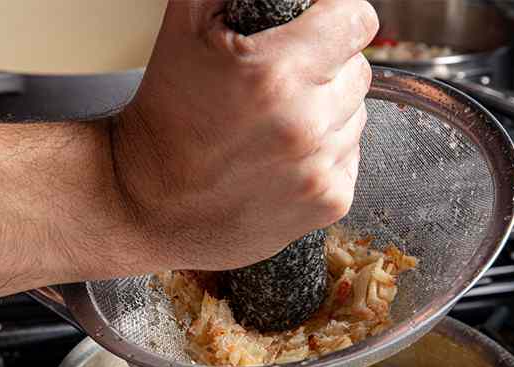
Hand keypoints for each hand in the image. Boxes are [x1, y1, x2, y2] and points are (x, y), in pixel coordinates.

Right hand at [108, 0, 377, 270]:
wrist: (153, 202)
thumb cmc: (168, 115)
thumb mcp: (188, 25)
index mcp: (277, 73)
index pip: (357, 21)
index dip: (340, 12)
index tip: (324, 18)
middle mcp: (306, 124)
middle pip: (360, 68)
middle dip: (330, 63)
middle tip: (285, 75)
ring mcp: (321, 168)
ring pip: (357, 114)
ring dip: (328, 108)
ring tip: (279, 118)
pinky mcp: (330, 201)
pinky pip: (352, 155)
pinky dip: (328, 149)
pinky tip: (287, 151)